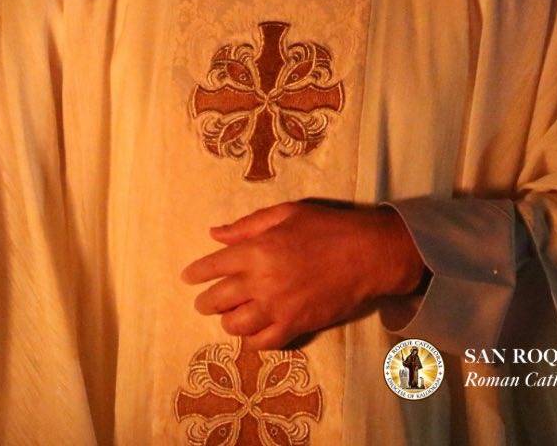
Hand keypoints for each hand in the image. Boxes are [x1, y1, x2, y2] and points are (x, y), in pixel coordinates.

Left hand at [180, 200, 425, 350]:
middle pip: (217, 300)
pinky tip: (252, 333)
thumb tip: (214, 234)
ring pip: (236, 325)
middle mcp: (261, 282)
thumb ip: (246, 226)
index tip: (188, 277)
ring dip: (227, 321)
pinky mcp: (296, 326)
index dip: (196, 273)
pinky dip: (253, 341)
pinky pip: (264, 343)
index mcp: (256, 251)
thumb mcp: (284, 213)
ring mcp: (278, 308)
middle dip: (205, 301)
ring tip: (229, 316)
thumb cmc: (326, 227)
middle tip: (204, 301)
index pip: (211, 267)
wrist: (368, 254)